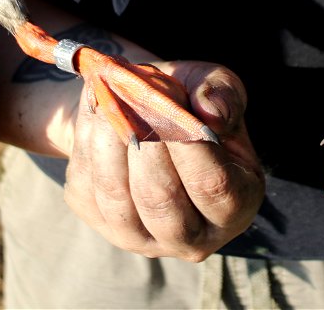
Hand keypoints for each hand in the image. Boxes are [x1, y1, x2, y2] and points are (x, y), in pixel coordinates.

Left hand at [63, 61, 264, 260]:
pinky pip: (86, 184)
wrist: (142, 111)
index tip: (169, 98)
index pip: (212, 184)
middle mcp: (192, 236)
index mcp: (236, 206)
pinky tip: (96, 107)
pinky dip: (87, 140)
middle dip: (144, 140)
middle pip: (160, 197)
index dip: (187, 142)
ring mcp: (141, 236)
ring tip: (111, 94)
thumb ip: (223, 94)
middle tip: (134, 94)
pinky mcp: (97, 221)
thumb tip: (212, 114)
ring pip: (117, 194)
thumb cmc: (189, 103)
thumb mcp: (217, 86)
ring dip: (110, 137)